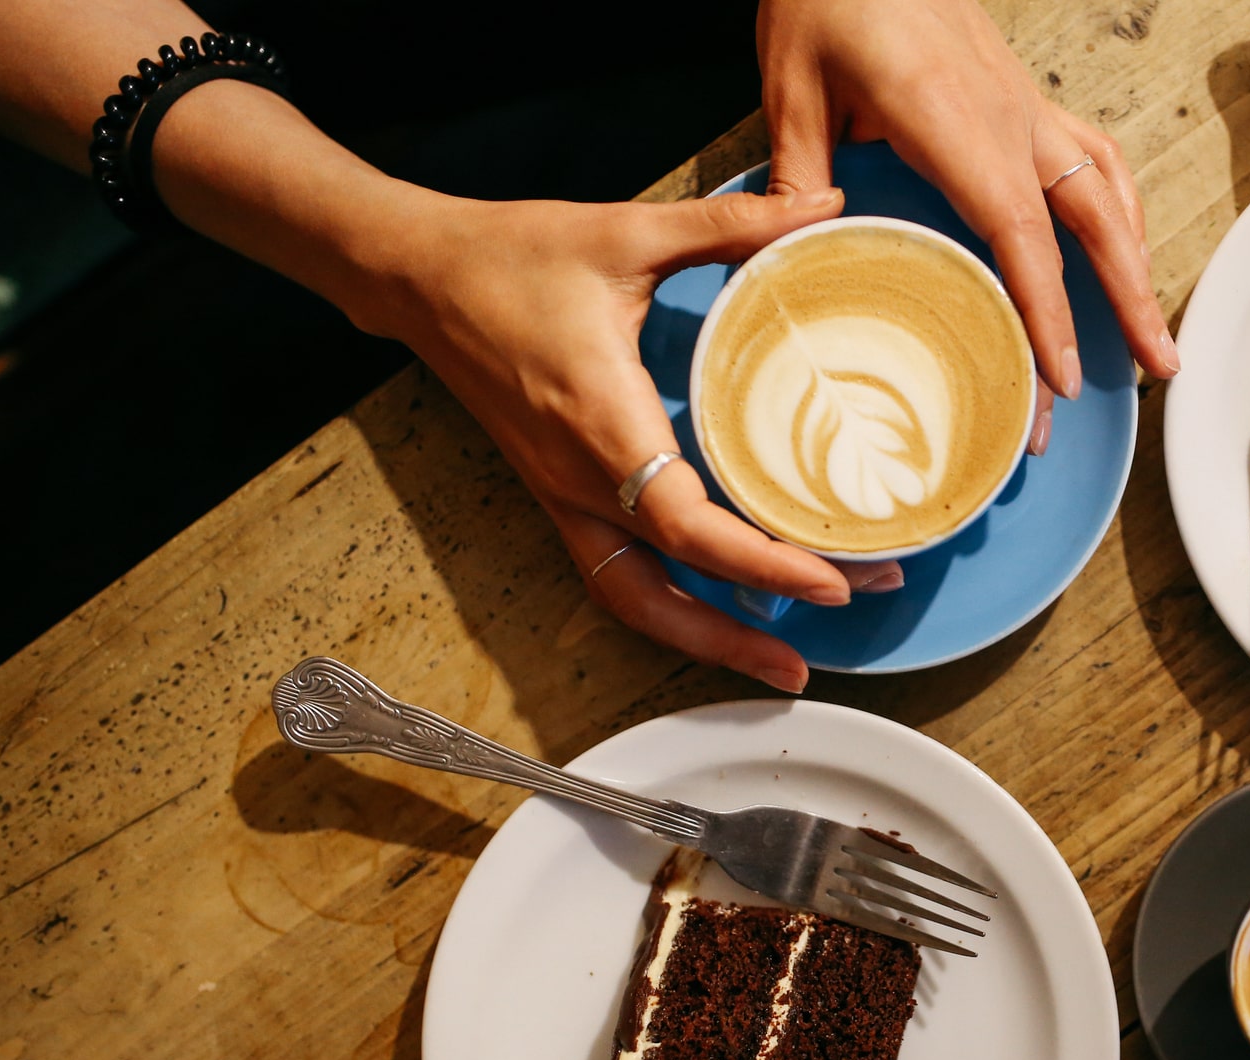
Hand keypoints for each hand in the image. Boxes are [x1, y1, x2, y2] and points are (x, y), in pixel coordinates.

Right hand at [363, 185, 896, 693]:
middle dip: (742, 636)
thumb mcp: (628, 232)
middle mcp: (579, 481)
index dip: (764, 563)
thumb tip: (824, 207)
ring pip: (633, 602)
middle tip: (823, 649)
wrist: (416, 274)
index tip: (833, 578)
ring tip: (780, 662)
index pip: (690, 526)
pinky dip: (673, 606)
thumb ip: (733, 224)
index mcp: (602, 426)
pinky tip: (727, 610)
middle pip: (663, 596)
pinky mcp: (558, 496)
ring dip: (704, 640)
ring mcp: (563, 498)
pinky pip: (617, 575)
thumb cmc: (512, 255)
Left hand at [757, 0, 1178, 455]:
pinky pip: (1094, 156)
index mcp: (954, 119)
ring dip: (1139, 262)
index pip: (1020, 234)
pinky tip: (1127, 248)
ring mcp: (1024, 106)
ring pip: (1107, 191)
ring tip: (1155, 328)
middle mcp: (1007, 116)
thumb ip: (799, 178)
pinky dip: (1122, 211)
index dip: (1047, 312)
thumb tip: (803, 249)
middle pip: (1093, 223)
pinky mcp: (1022, 98)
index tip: (1060, 376)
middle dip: (1130, 303)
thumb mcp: (793, 88)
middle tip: (1160, 368)